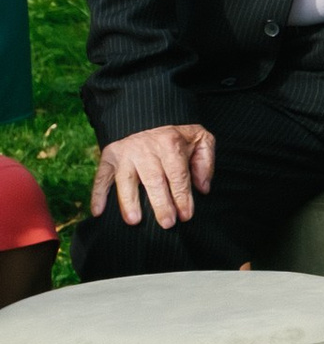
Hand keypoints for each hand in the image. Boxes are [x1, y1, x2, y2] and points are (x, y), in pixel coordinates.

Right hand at [92, 122, 215, 229]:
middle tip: (167, 223)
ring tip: (134, 221)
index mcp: (169, 143)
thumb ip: (205, 162)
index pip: (177, 174)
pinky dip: (97, 194)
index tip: (185, 215)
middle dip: (160, 203)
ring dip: (129, 201)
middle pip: (153, 179)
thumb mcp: (201, 140)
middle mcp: (145, 148)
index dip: (182, 196)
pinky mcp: (109, 157)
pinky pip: (101, 176)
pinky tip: (98, 212)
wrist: (150, 119)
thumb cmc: (178, 138)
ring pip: (126, 179)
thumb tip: (202, 188)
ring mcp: (125, 153)